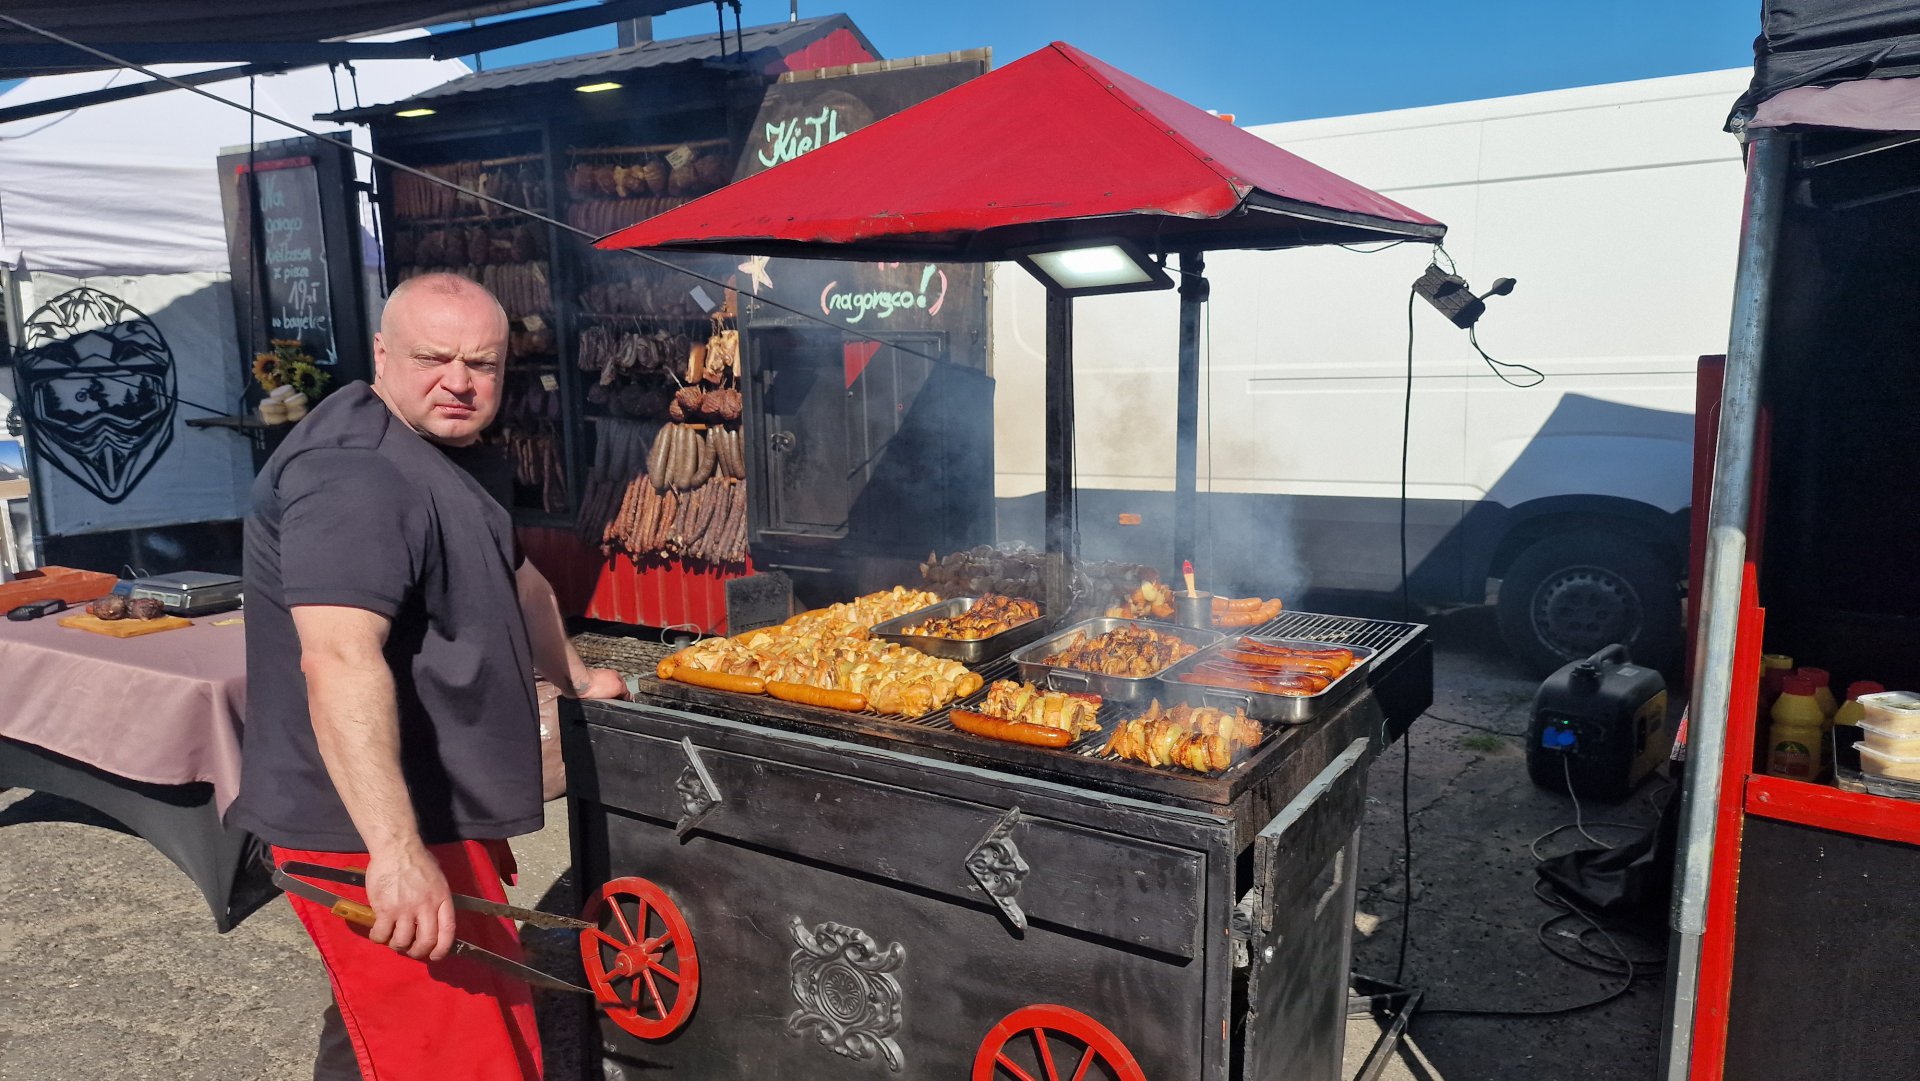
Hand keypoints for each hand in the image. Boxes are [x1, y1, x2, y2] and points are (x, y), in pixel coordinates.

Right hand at [364, 845, 453, 961]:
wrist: (397, 848)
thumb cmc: (418, 860)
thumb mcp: (437, 879)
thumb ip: (437, 898)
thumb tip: (434, 916)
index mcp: (442, 899)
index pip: (447, 931)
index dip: (442, 949)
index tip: (436, 956)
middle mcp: (426, 907)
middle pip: (426, 941)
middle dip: (418, 952)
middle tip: (411, 951)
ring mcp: (405, 910)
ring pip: (402, 941)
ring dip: (397, 945)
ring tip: (393, 939)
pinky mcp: (385, 910)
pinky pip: (382, 934)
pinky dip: (379, 938)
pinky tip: (378, 933)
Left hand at [571, 667, 629, 700]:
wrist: (578, 686)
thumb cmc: (597, 684)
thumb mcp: (618, 688)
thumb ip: (626, 692)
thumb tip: (630, 698)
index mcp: (615, 676)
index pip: (624, 688)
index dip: (624, 697)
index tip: (623, 703)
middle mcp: (606, 678)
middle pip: (615, 692)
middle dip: (614, 699)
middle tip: (612, 703)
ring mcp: (597, 684)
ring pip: (605, 696)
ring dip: (605, 700)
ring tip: (602, 702)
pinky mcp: (589, 689)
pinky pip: (596, 698)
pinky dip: (597, 700)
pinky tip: (595, 701)